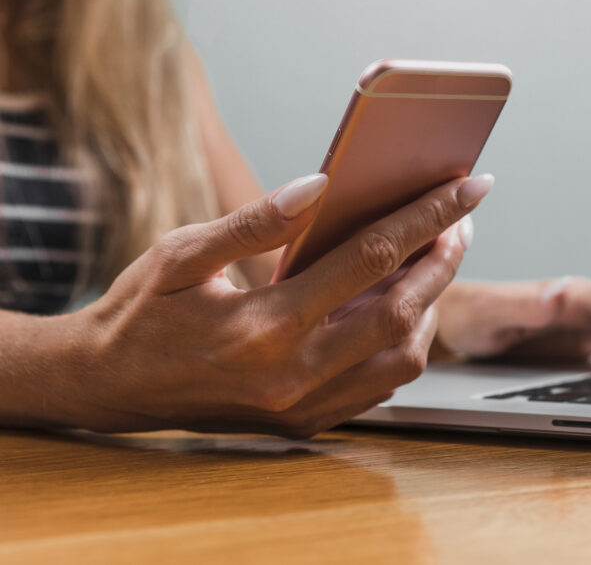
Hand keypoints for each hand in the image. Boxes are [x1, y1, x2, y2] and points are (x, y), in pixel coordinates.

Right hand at [39, 173, 493, 436]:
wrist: (107, 387)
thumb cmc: (142, 312)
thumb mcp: (182, 253)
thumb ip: (255, 222)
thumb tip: (321, 185)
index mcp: (264, 325)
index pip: (370, 258)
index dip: (425, 217)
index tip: (467, 188)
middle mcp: (293, 373)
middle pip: (402, 311)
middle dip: (444, 259)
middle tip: (463, 219)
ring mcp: (303, 405)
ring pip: (403, 358)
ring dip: (432, 305)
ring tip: (436, 258)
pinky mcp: (306, 421)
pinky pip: (380, 385)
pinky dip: (405, 343)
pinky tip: (403, 305)